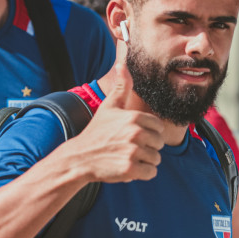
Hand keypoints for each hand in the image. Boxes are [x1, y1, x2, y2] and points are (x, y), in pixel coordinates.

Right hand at [69, 62, 164, 182]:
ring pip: (156, 159)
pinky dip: (142, 174)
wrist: (79, 158)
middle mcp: (136, 133)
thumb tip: (122, 63)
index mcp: (135, 117)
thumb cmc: (97, 132)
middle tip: (127, 148)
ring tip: (126, 157)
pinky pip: (151, 173)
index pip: (159, 127)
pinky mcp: (130, 169)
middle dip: (147, 148)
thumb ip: (121, 86)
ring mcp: (133, 152)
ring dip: (144, 161)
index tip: (132, 135)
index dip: (148, 133)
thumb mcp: (109, 107)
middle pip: (159, 144)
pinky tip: (128, 168)